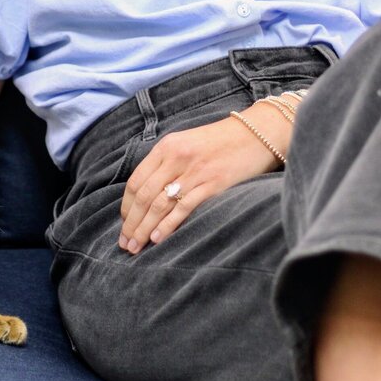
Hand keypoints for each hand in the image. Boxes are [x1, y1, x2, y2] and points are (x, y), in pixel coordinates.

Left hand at [119, 111, 282, 254]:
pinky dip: (167, 225)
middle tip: (125, 243)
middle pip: (144, 196)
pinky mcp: (212, 184)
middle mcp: (176, 158)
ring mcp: (194, 171)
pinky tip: (157, 239)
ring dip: (144, 229)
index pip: (136, 181)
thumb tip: (146, 193)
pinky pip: (183, 208)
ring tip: (136, 247)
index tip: (124, 224)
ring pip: (159, 204)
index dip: (127, 206)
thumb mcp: (186, 143)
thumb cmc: (220, 142)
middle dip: (132, 223)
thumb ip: (166, 163)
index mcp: (166, 147)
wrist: (256, 133)